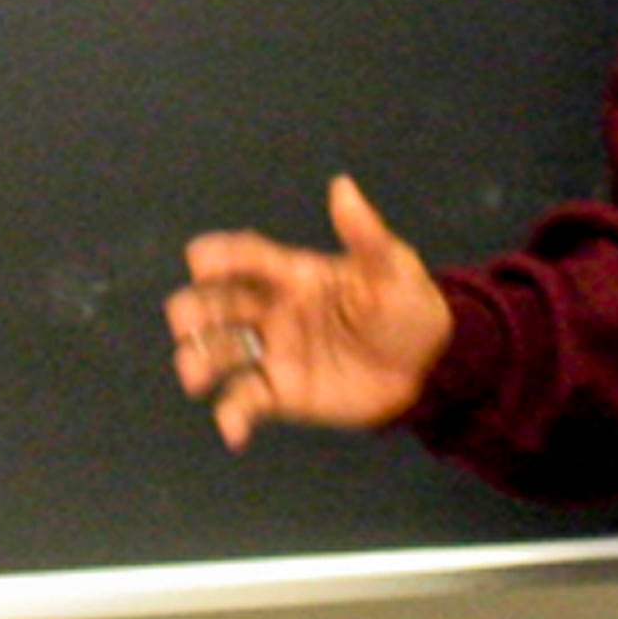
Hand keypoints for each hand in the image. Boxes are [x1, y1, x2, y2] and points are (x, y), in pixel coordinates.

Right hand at [165, 175, 455, 447]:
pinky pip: (243, 401)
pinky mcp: (280, 394)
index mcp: (293, 275)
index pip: (244, 258)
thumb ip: (365, 235)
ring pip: (217, 352)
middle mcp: (272, 311)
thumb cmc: (410, 310)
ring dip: (196, 360)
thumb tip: (342, 187)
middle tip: (187, 323)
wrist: (430, 370)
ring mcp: (273, 353)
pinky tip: (234, 432)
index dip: (218, 256)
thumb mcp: (393, 269)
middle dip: (191, 311)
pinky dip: (231, 417)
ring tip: (196, 377)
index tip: (199, 262)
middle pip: (214, 304)